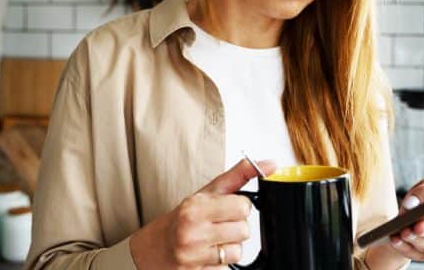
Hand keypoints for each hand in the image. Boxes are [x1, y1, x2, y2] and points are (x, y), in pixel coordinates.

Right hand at [130, 159, 276, 268]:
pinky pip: (226, 269)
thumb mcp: (206, 193)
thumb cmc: (182, 219)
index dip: (239, 208)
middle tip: (218, 226)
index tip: (227, 209)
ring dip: (229, 248)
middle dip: (235, 228)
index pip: (243, 207)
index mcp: (195, 208)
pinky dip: (220, 264)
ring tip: (212, 241)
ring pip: (238, 252)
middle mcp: (193, 232)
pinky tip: (206, 256)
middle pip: (244, 231)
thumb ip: (239, 175)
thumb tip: (271, 164)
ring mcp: (194, 257)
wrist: (152, 249)